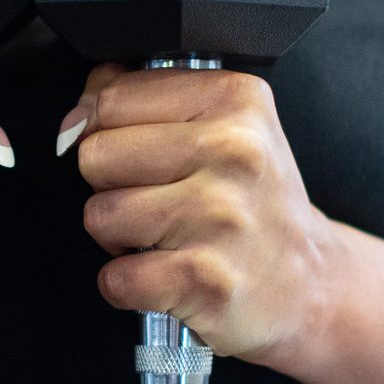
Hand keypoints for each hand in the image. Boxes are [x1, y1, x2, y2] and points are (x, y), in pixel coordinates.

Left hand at [65, 63, 334, 364]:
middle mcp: (234, 151)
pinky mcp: (205, 279)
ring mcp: (221, 217)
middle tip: (161, 202)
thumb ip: (145, 104)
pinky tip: (169, 277)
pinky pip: (115, 277)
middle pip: (96, 156)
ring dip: (120, 239)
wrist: (310, 283)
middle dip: (112, 186)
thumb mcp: (225, 127)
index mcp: (235, 99)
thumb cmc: (254, 205)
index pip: (111, 97)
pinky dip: (129, 286)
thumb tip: (74, 121)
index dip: (110, 132)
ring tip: (169, 239)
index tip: (144, 156)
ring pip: (100, 215)